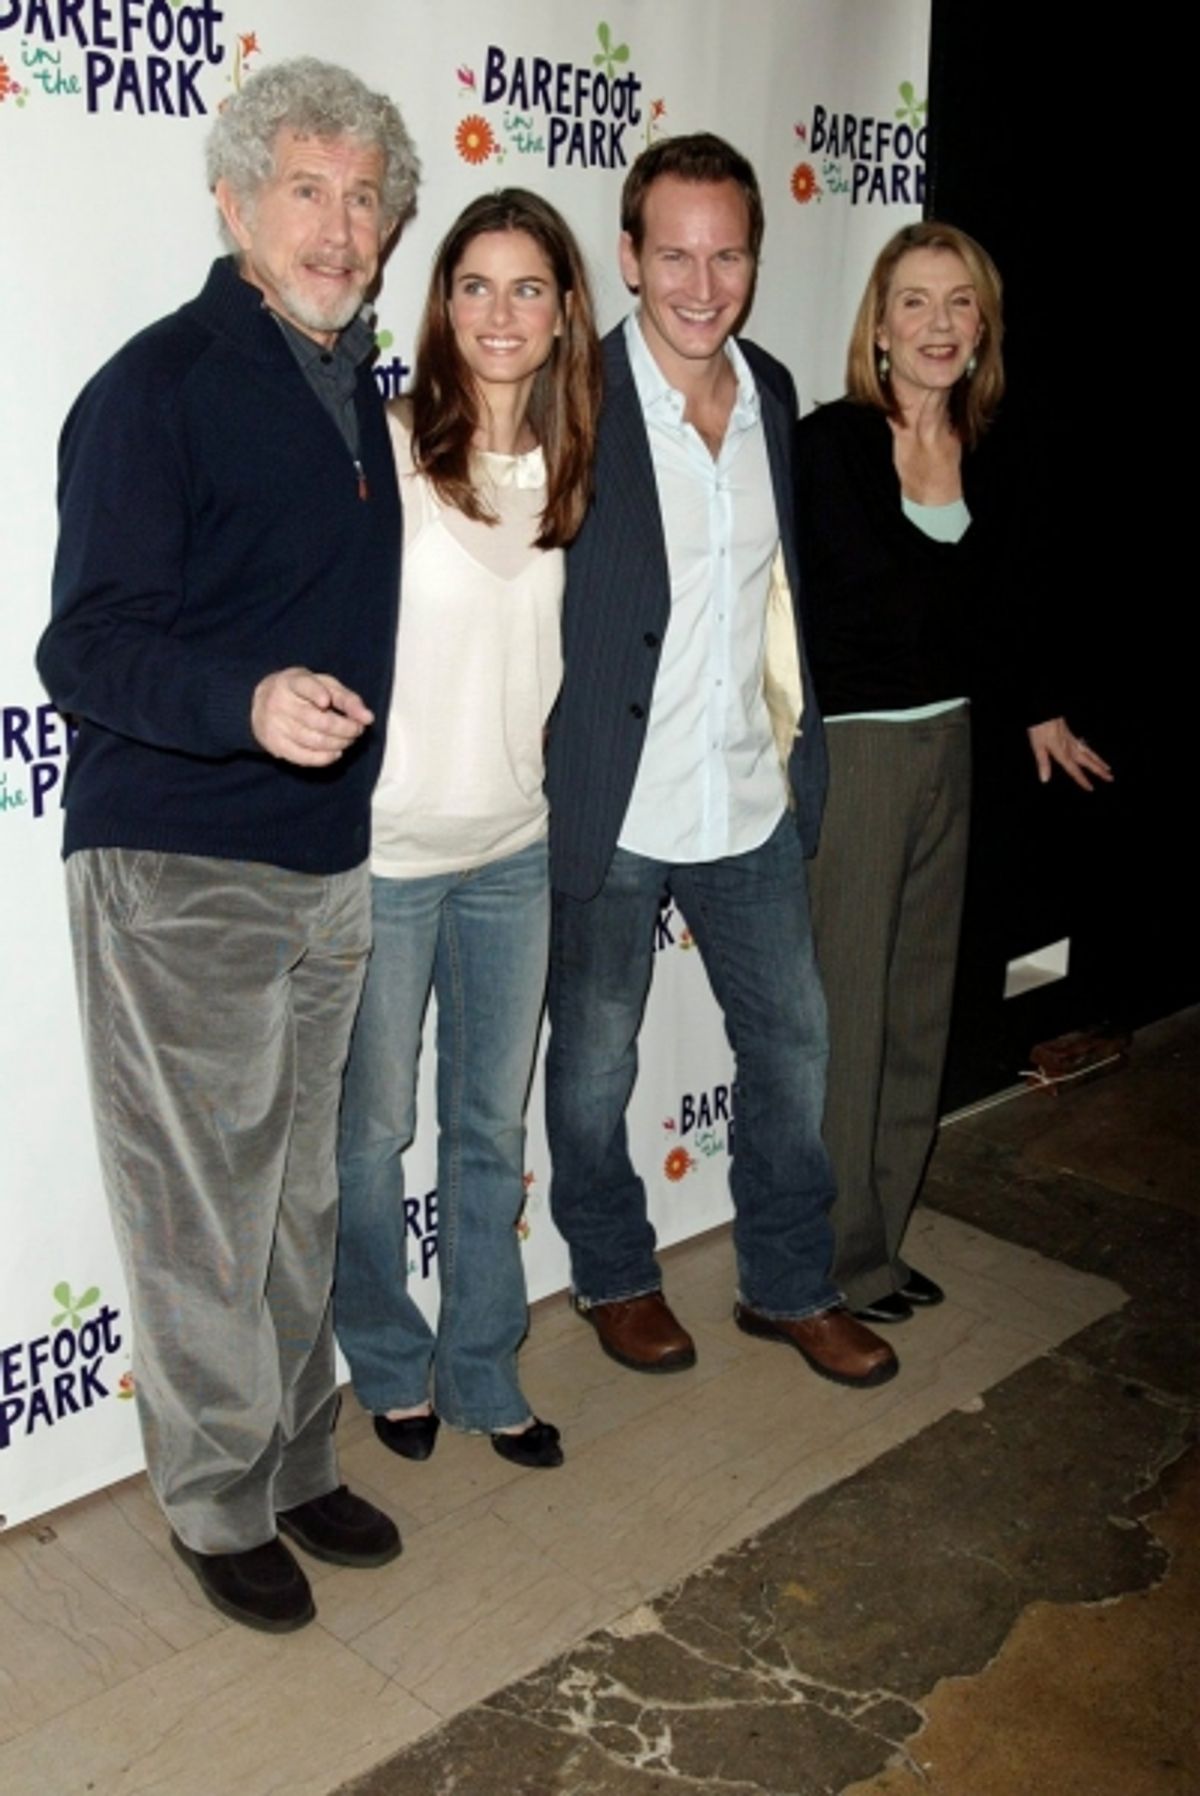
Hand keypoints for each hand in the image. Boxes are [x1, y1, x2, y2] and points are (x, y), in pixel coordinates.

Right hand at [251, 668, 373, 766]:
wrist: (259, 704)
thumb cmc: (301, 692)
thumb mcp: (323, 685)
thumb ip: (347, 699)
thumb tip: (368, 718)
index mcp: (291, 682)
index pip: (304, 686)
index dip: (315, 694)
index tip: (326, 702)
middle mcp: (280, 703)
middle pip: (319, 721)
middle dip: (346, 728)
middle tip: (357, 729)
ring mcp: (275, 726)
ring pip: (314, 741)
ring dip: (339, 743)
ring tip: (348, 740)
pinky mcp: (275, 745)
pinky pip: (304, 757)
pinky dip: (325, 758)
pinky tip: (336, 752)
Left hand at [1026, 717, 1113, 791]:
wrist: (1046, 713)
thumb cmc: (1040, 727)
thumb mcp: (1038, 746)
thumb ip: (1043, 763)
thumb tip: (1045, 779)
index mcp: (1062, 752)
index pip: (1074, 770)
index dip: (1082, 780)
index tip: (1091, 788)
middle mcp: (1070, 747)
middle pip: (1088, 762)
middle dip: (1099, 771)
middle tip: (1110, 778)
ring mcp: (1072, 740)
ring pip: (1089, 753)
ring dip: (1099, 761)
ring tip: (1108, 768)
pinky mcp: (1070, 734)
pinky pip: (1085, 746)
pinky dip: (1091, 752)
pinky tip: (1092, 753)